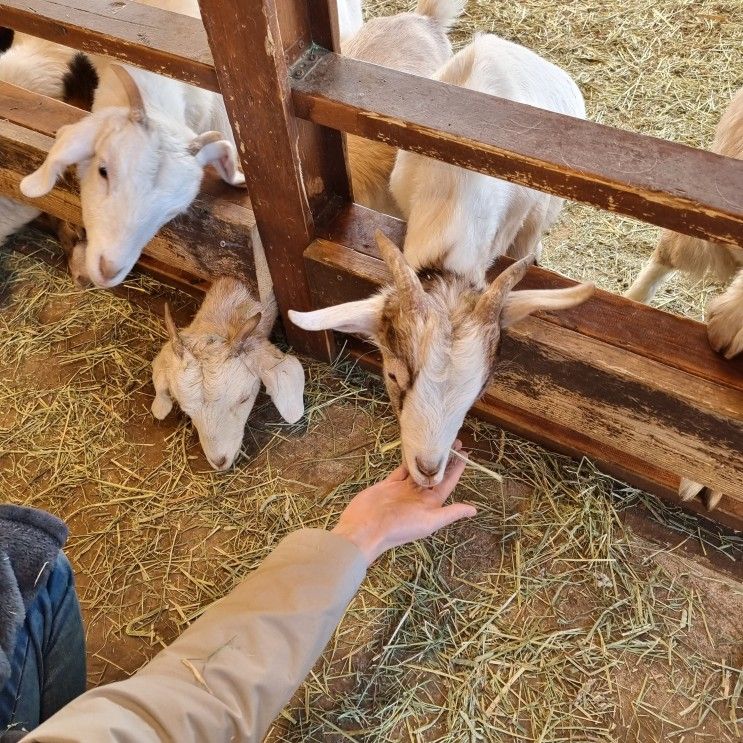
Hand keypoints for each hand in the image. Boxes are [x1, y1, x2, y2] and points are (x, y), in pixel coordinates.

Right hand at [332, 442, 475, 563]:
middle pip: (435, 473)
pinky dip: (408, 459)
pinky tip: (414, 448)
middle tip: (454, 441)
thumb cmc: (399, 528)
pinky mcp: (389, 484)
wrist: (365, 529)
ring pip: (419, 468)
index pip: (448, 482)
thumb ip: (450, 514)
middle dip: (445, 458)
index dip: (457, 468)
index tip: (465, 453)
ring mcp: (403, 489)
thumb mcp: (429, 522)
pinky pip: (401, 469)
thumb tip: (474, 511)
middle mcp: (418, 495)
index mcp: (430, 504)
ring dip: (428, 456)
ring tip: (437, 440)